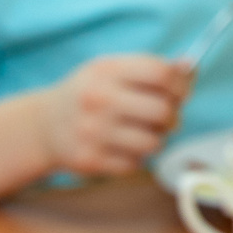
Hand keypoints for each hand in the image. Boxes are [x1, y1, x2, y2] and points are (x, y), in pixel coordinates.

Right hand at [36, 54, 191, 177]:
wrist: (42, 126)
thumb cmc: (87, 95)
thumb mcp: (110, 72)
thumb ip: (149, 69)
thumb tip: (190, 68)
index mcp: (105, 71)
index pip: (161, 74)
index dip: (181, 84)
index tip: (180, 92)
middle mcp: (98, 99)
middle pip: (163, 111)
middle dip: (171, 117)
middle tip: (163, 118)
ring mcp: (92, 132)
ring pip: (153, 142)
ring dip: (154, 139)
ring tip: (141, 133)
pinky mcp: (90, 160)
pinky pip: (135, 164)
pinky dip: (135, 158)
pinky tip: (121, 148)